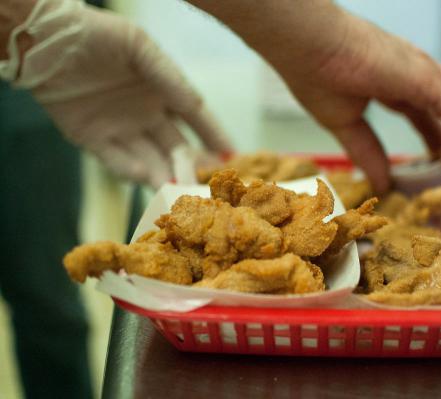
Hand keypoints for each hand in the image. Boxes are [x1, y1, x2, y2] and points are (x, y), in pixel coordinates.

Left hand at [7, 0, 230, 186]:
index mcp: (162, 91)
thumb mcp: (141, 48)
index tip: (233, 157)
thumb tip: (199, 107)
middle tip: (203, 186)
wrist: (47, 38)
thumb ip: (170, 78)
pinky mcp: (91, 139)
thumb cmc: (98, 36)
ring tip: (176, 191)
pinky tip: (144, 176)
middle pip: (175, 148)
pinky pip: (115, 160)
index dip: (215, 136)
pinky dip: (130, 170)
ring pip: (149, 160)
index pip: (195, 118)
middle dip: (190, 167)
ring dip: (163, 176)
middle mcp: (146, 114)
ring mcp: (120, 129)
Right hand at [272, 14, 440, 192]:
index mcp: (396, 80)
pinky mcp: (425, 78)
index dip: (440, 140)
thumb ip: (366, 152)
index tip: (440, 167)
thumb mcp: (345, 124)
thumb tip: (380, 184)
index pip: (431, 112)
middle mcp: (417, 73)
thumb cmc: (316, 74)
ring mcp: (423, 72)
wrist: (306, 47)